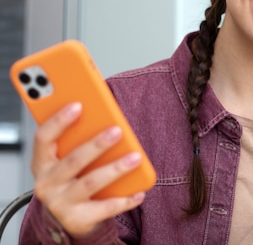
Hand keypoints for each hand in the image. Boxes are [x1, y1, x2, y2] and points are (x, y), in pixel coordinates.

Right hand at [31, 102, 145, 235]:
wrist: (68, 217)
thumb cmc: (72, 177)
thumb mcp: (66, 158)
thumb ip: (78, 139)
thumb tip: (105, 115)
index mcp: (42, 162)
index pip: (43, 138)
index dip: (58, 121)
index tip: (78, 105)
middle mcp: (47, 183)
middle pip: (73, 161)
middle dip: (96, 145)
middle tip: (117, 130)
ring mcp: (61, 203)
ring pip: (91, 183)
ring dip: (115, 169)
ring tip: (135, 158)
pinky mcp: (78, 219)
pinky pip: (105, 208)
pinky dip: (125, 200)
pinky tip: (140, 191)